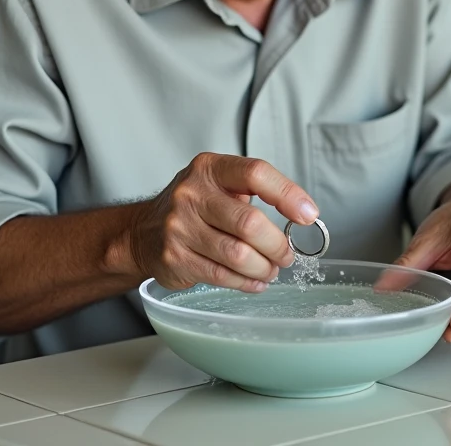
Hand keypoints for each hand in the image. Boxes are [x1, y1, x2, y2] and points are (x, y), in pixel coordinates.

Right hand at [129, 153, 318, 292]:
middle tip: (286, 255)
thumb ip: (256, 192)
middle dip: (277, 245)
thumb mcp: (219, 184)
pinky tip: (254, 281)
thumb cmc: (194, 207)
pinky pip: (222, 276)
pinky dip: (247, 282)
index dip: (288, 194)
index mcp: (209, 168)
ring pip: (238, 255)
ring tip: (270, 269)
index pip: (256, 173)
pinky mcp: (175, 258)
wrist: (142, 231)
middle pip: (250, 222)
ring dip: (264, 268)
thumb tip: (305, 213)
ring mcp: (179, 227)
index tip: (308, 215)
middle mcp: (191, 194)